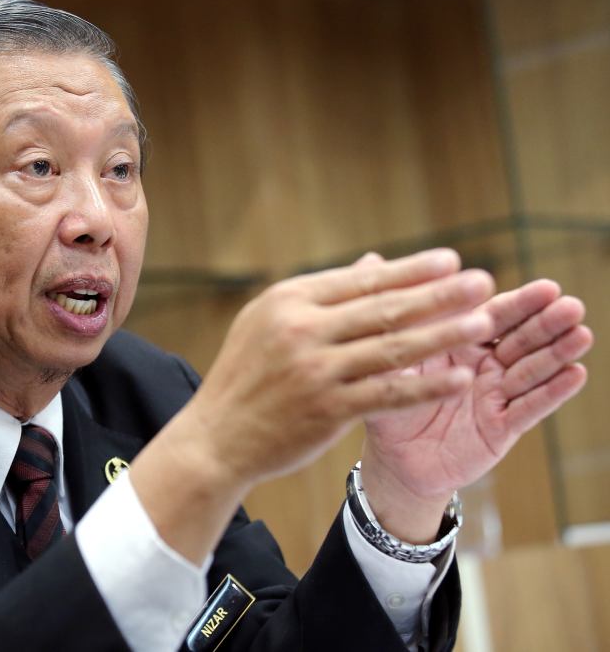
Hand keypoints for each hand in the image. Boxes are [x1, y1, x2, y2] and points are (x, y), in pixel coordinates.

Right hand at [132, 248, 496, 562]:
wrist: (215, 437)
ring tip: (484, 323)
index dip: (409, 270)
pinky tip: (460, 380)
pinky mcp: (325, 410)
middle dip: (439, 294)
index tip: (450, 260)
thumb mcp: (270, 323)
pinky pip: (387, 394)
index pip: (360, 280)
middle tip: (484, 281)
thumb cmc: (247, 376)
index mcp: (287, 301)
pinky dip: (426, 386)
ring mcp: (313, 371)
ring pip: (392, 348)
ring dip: (444, 335)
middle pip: (383, 308)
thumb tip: (374, 265)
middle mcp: (300, 330)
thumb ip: (323, 297)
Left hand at [361, 276, 592, 541]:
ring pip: (531, 370)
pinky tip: (575, 373)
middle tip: (571, 306)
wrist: (392, 458)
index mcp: (458, 341)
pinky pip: (529, 408)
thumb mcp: (383, 358)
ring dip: (557, 352)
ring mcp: (496, 395)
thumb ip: (387, 314)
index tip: (547, 287)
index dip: (519, 303)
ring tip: (580, 335)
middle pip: (520, 338)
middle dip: (546, 322)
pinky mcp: (502, 428)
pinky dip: (552, 392)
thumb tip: (372, 258)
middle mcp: (483, 364)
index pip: (492, 316)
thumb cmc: (388, 402)